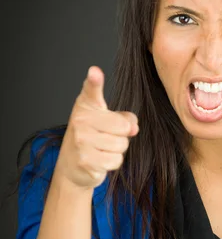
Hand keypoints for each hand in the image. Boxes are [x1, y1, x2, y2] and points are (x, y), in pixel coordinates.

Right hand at [54, 66, 137, 189]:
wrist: (71, 166)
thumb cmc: (91, 138)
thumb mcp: (105, 121)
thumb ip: (123, 118)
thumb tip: (134, 127)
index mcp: (86, 106)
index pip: (91, 90)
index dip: (94, 81)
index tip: (95, 72)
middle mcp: (80, 120)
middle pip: (123, 126)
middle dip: (121, 135)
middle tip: (105, 137)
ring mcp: (81, 140)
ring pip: (121, 145)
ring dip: (117, 151)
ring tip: (101, 149)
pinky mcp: (86, 160)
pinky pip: (116, 160)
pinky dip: (112, 163)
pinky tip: (99, 160)